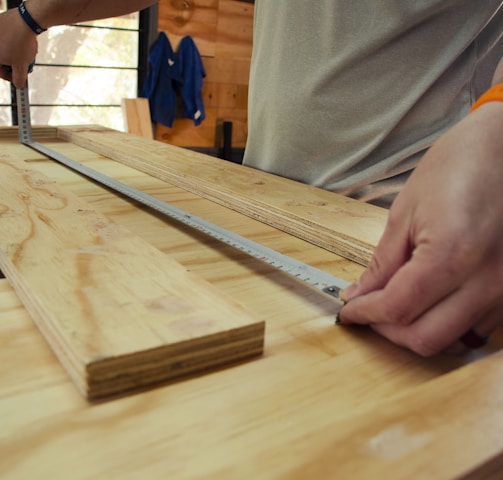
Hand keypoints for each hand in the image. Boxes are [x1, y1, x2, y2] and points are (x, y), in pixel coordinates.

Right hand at [0, 7, 37, 87]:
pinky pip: (6, 37)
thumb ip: (19, 78)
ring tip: (27, 53)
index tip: (21, 77)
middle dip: (15, 63)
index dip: (12, 77)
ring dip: (16, 53)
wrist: (24, 21)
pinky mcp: (0, 23)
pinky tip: (24, 42)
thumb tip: (18, 85)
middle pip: (3, 59)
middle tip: (26, 63)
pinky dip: (14, 42)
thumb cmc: (21, 44)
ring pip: (5, 48)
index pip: (1, 72)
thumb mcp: (21, 66)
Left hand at [339, 102, 502, 355]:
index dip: (365, 314)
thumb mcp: (406, 212)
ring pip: (453, 341)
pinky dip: (447, 325)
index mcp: (453, 254)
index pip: (397, 308)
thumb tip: (360, 294)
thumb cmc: (457, 166)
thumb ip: (383, 263)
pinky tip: (431, 304)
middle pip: (426, 339)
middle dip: (388, 332)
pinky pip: (478, 329)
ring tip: (397, 308)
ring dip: (417, 332)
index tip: (349, 311)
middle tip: (368, 312)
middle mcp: (488, 280)